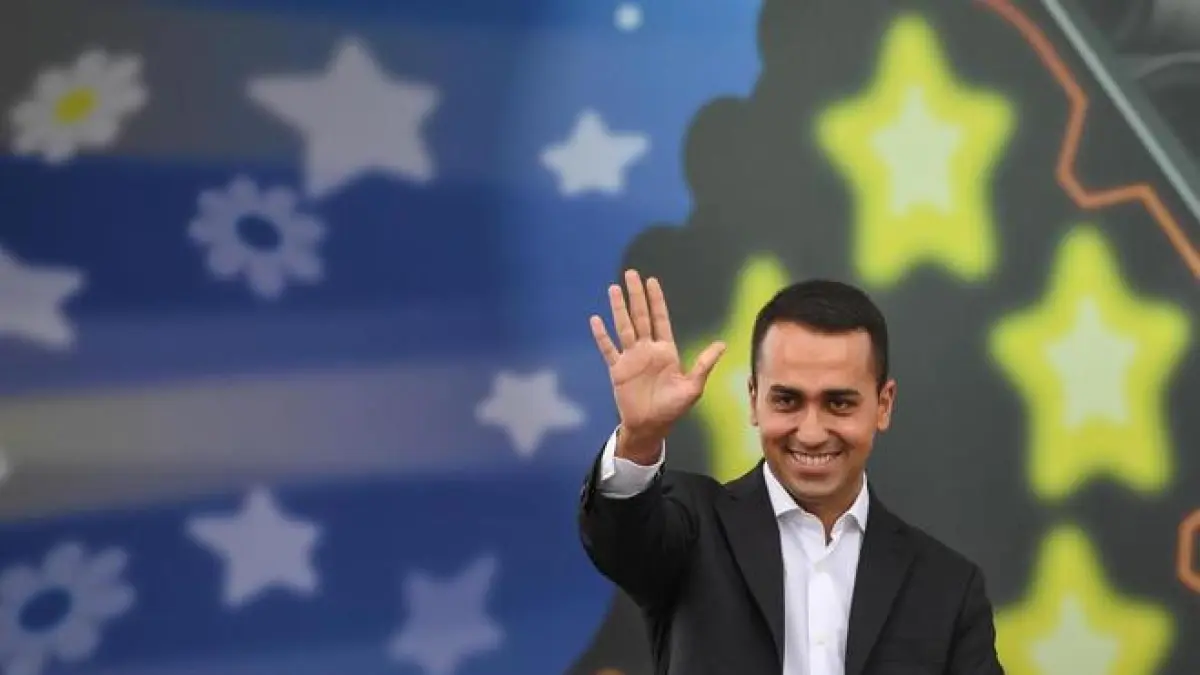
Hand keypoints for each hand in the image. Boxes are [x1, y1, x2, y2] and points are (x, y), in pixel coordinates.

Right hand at [590, 270, 725, 455]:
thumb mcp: (693, 387)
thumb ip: (704, 364)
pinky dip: (602, 336)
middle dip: (635, 295)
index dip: (656, 300)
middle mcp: (647, 349)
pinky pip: (608, 349)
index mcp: (666, 350)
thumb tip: (723, 344)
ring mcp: (631, 358)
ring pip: (623, 327)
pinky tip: (596, 320)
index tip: (651, 281)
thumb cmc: (673, 408)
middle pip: (640, 316)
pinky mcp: (618, 369)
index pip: (660, 319)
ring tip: (613, 289)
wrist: (650, 427)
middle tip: (630, 274)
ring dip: (618, 309)